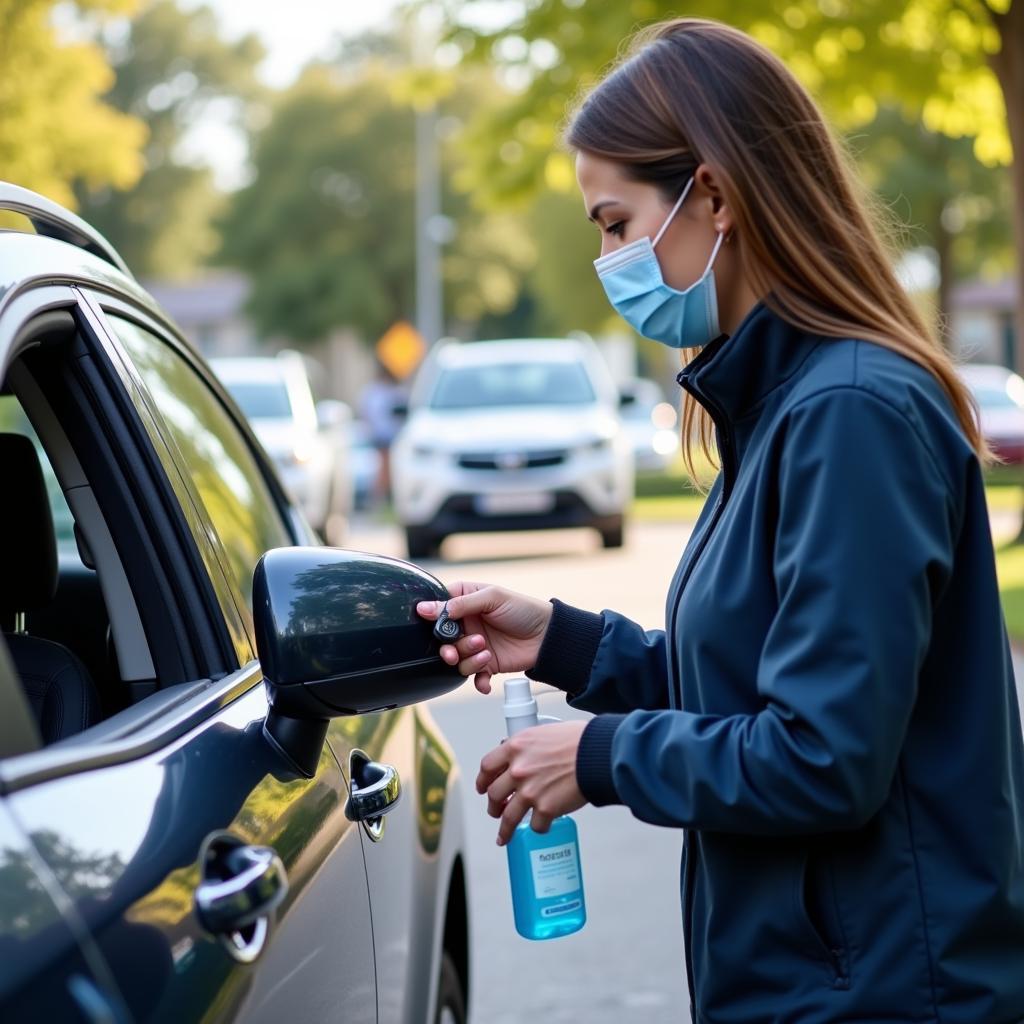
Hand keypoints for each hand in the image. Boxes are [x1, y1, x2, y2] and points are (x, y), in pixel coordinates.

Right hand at [416, 582, 552, 693]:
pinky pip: (472, 676)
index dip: (434, 617)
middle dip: (448, 646)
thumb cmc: (523, 610)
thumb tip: (426, 608)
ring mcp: (475, 644)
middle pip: (443, 638)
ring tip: (485, 652)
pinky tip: (486, 679)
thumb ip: (460, 603)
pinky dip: (478, 680)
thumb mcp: (492, 598)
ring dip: (467, 658)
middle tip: (454, 651)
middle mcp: (467, 624)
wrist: (548, 636)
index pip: (439, 607)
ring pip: (456, 658)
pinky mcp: (486, 664)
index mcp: (466, 601)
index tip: (434, 624)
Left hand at [476, 720, 587, 844]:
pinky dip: (538, 828)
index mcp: (516, 747)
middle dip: (493, 806)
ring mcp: (530, 791)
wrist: (597, 753)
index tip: (483, 787)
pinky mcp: (546, 808)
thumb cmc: (577, 740)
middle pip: (494, 794)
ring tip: (504, 836)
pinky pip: (535, 825)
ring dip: (505, 829)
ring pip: (508, 817)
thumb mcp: (544, 732)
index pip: (487, 766)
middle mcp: (518, 769)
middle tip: (496, 810)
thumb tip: (521, 754)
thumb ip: (527, 745)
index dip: (483, 780)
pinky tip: (541, 827)